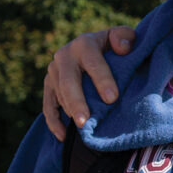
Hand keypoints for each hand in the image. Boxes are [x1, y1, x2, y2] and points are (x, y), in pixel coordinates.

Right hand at [42, 26, 134, 140]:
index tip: (112, 99)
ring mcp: (53, 71)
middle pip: (69, 82)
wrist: (94, 48)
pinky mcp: (48, 85)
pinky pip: (48, 106)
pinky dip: (54, 122)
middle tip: (86, 121)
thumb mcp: (122, 36)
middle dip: (77, 103)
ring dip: (69, 112)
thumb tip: (122, 48)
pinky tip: (63, 135)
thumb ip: (125, 37)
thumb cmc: (114, 45)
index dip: (103, 80)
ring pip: (59, 95)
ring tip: (81, 129)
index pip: (93, 63)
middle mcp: (64, 56)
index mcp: (84, 43)